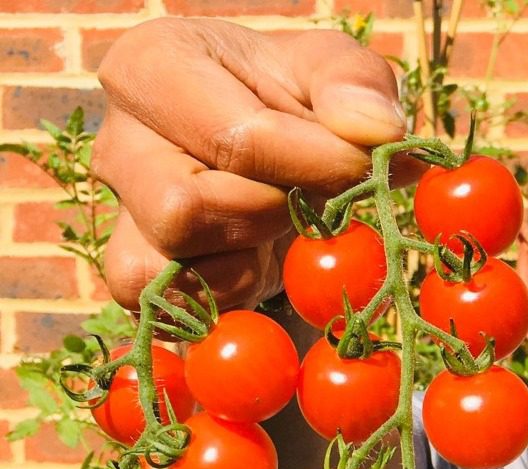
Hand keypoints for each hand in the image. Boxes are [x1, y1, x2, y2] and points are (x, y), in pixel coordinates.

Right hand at [92, 17, 414, 312]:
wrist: (281, 146)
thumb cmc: (297, 98)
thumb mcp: (333, 68)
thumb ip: (354, 83)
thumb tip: (376, 131)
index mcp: (150, 67)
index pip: (236, 140)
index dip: (315, 166)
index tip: (361, 166)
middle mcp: (117, 142)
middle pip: (184, 210)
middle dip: (271, 215)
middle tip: (310, 194)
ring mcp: (122, 214)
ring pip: (170, 268)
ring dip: (248, 261)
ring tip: (281, 223)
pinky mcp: (136, 273)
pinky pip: (175, 308)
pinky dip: (232, 296)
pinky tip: (262, 260)